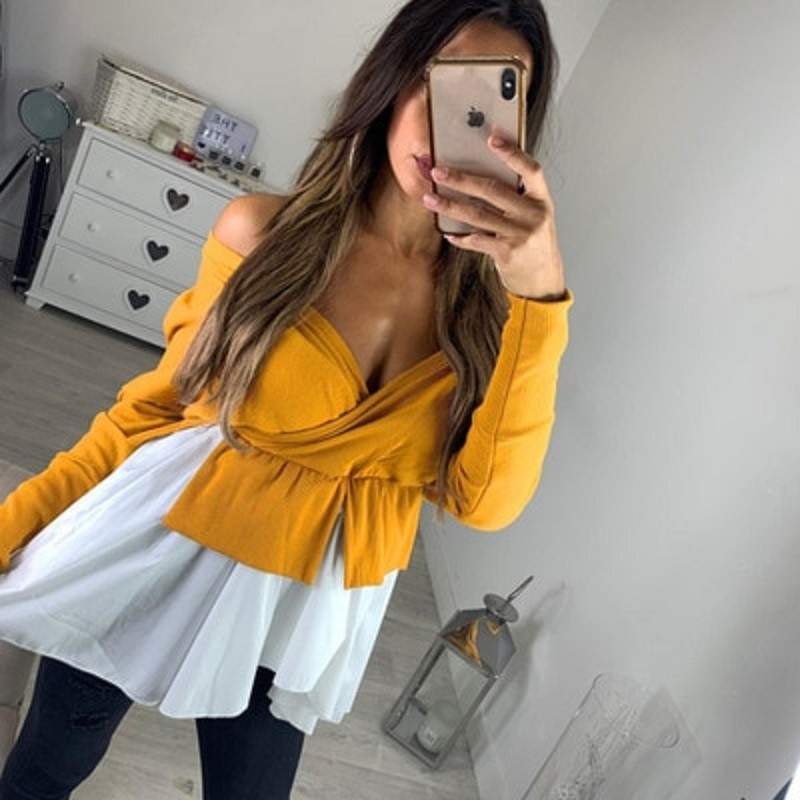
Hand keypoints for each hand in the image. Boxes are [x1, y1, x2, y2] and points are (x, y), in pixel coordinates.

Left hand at [422, 133, 565, 300]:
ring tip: (430, 198)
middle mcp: (533, 215)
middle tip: (438, 171)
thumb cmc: (533, 241)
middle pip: (493, 190)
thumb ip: (516, 196)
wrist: (542, 278)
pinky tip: (447, 232)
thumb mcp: (533, 215)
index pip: (531, 169)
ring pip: (478, 215)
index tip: (492, 138)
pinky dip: (460, 237)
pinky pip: (477, 240)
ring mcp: (520, 234)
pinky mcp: (507, 253)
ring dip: (450, 206)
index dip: (512, 153)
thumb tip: (479, 173)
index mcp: (542, 199)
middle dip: (462, 179)